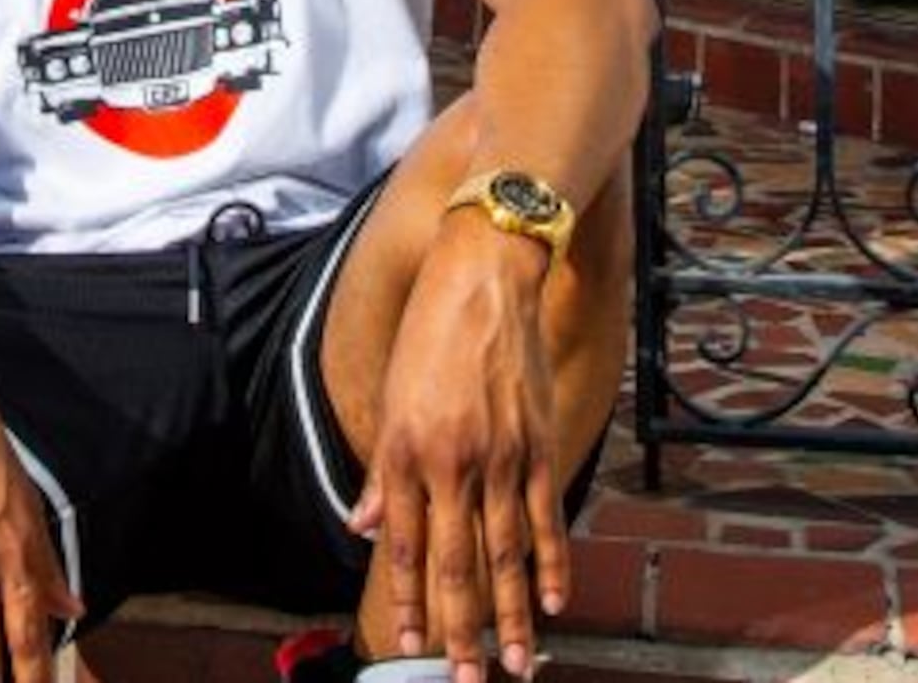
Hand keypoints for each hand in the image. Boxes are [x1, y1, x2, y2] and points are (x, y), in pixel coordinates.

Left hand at [351, 228, 562, 681]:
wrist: (485, 275)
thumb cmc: (429, 332)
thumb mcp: (390, 396)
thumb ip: (381, 470)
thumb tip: (363, 526)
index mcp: (407, 452)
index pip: (404, 546)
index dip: (408, 602)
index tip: (411, 646)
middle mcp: (453, 463)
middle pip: (455, 564)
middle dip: (460, 629)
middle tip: (467, 679)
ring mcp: (502, 457)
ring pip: (505, 554)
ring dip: (511, 615)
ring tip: (516, 664)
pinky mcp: (540, 444)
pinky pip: (546, 516)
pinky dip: (552, 563)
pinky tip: (554, 603)